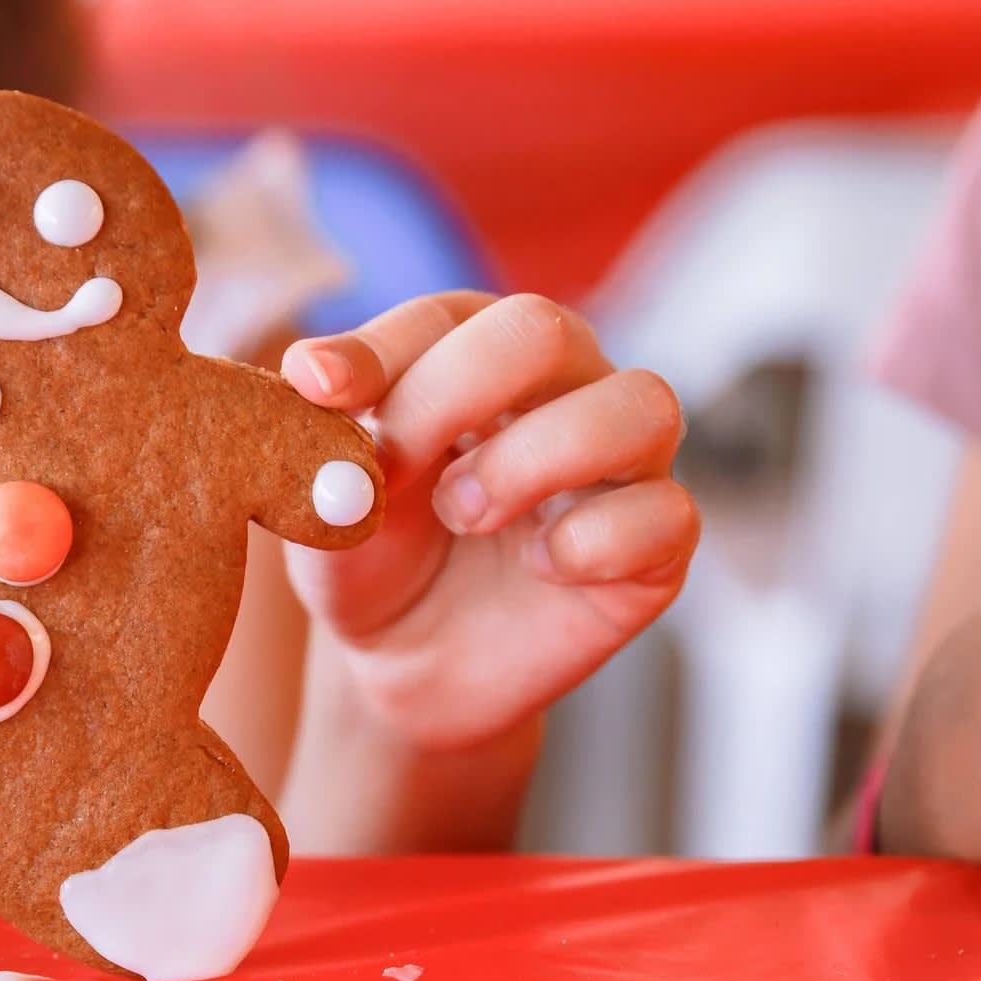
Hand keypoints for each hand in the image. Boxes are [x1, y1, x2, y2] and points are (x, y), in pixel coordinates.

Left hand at [279, 291, 698, 749]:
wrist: (407, 663)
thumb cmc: (372, 555)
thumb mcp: (324, 497)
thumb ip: (322, 437)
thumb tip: (313, 375)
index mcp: (476, 350)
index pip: (443, 317)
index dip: (378, 352)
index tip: (315, 391)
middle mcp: (564, 384)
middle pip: (545, 331)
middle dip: (453, 393)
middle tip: (392, 470)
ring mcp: (624, 460)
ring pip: (642, 404)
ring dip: (535, 457)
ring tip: (463, 513)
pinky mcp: (658, 542)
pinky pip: (667, 513)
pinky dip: (591, 540)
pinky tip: (538, 566)